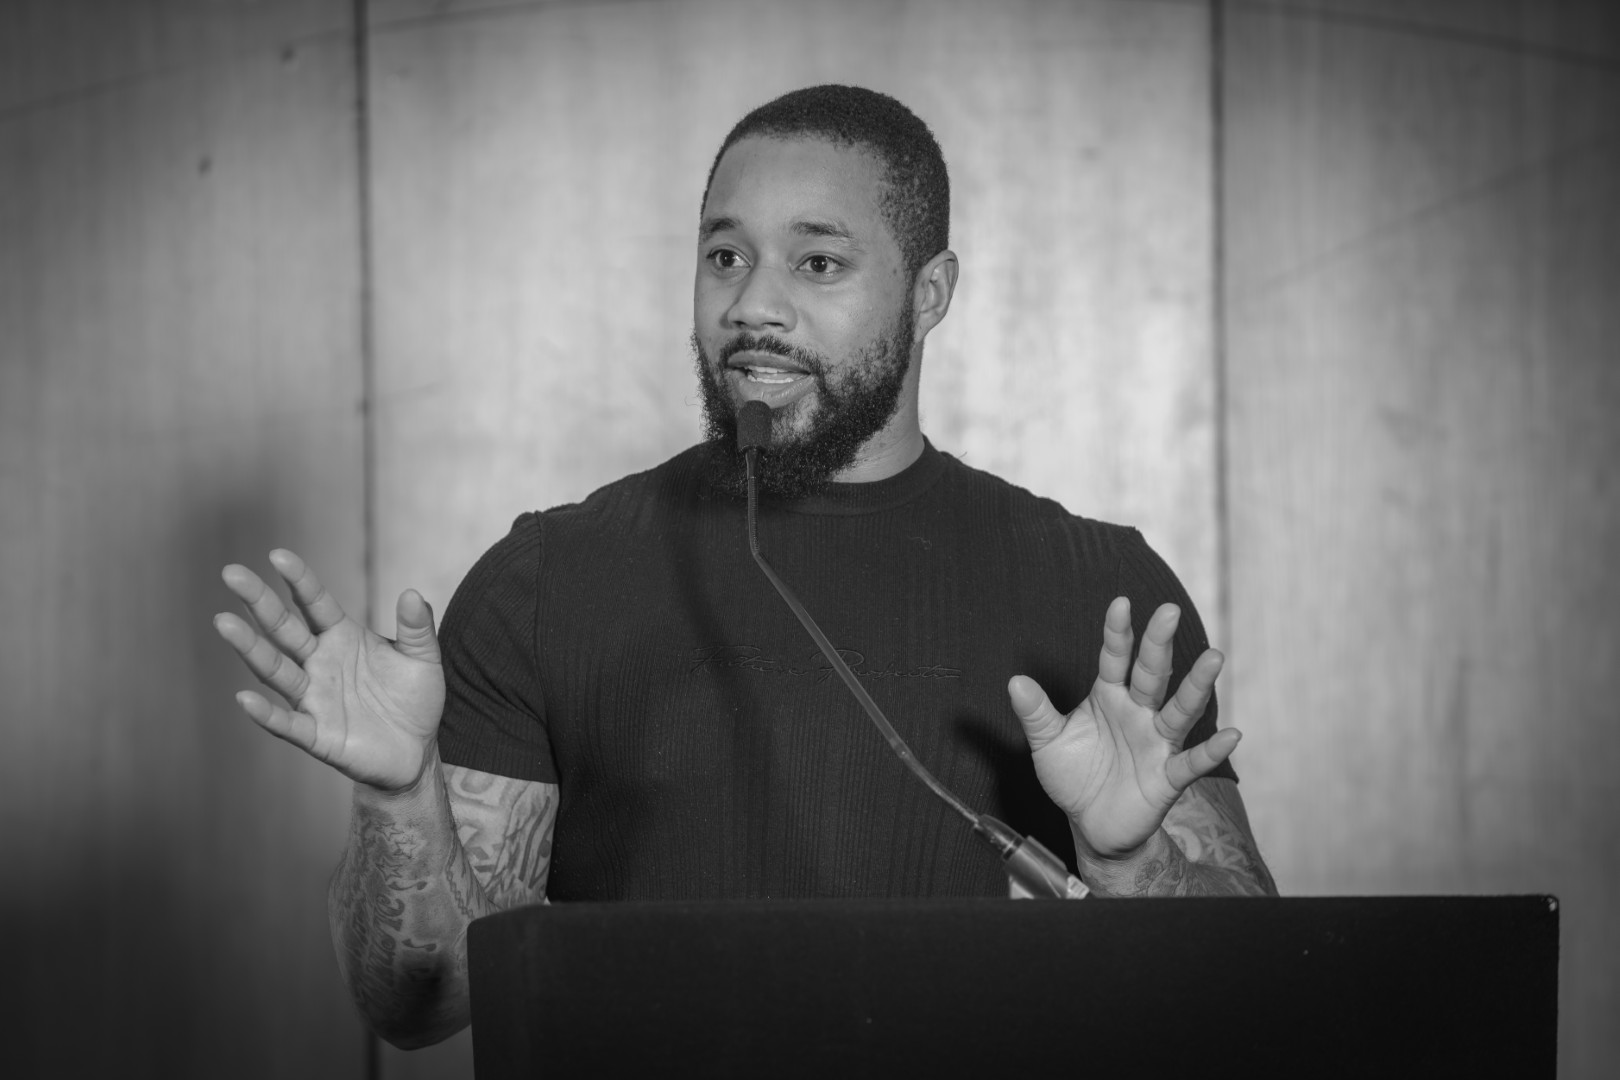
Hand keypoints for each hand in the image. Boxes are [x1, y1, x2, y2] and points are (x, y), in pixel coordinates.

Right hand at [213, 549, 445, 791]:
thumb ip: (417, 628)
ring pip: (276, 670)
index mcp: (341, 638)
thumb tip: (412, 593)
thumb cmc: (414, 700)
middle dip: (258, 602)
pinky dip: (266, 714)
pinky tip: (244, 699)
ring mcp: (314, 698)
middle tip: (232, 573)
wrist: (416, 751)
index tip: (277, 556)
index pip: (314, 603)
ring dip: (251, 648)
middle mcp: (319, 663)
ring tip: (224, 622)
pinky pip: (287, 723)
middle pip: (283, 629)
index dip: (298, 580)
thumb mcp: (423, 659)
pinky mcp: (317, 735)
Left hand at [1007, 596, 1238, 859]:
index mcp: (1109, 697)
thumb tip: (1015, 681)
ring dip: (1196, 686)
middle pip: (1152, 674)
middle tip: (1168, 611)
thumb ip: (1035, 713)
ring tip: (1214, 658)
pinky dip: (1212, 751)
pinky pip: (1192, 762)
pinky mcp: (1167, 777)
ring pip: (1180, 710)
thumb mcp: (1048, 742)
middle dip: (1159, 643)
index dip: (1117, 633)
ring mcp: (1156, 742)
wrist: (1091, 824)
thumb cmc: (1074, 775)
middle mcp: (1138, 713)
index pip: (1115, 658)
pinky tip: (1233, 735)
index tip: (1121, 603)